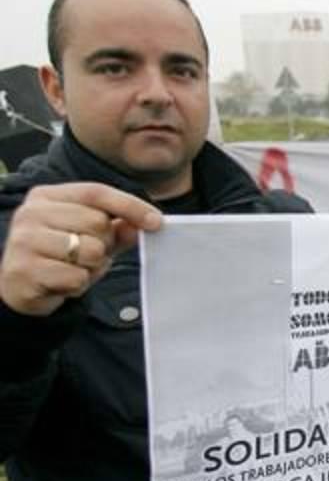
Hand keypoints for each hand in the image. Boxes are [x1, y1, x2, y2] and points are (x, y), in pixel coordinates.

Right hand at [0, 183, 161, 315]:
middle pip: (97, 223)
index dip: (130, 206)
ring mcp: (24, 241)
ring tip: (72, 268)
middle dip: (104, 244)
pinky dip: (77, 285)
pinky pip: (77, 277)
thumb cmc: (60, 256)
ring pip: (90, 251)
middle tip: (86, 255)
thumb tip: (145, 223)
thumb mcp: (91, 237)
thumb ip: (118, 228)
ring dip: (91, 267)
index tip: (157, 222)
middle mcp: (31, 213)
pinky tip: (60, 283)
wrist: (19, 287)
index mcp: (46, 196)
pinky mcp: (24, 270)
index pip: (96, 192)